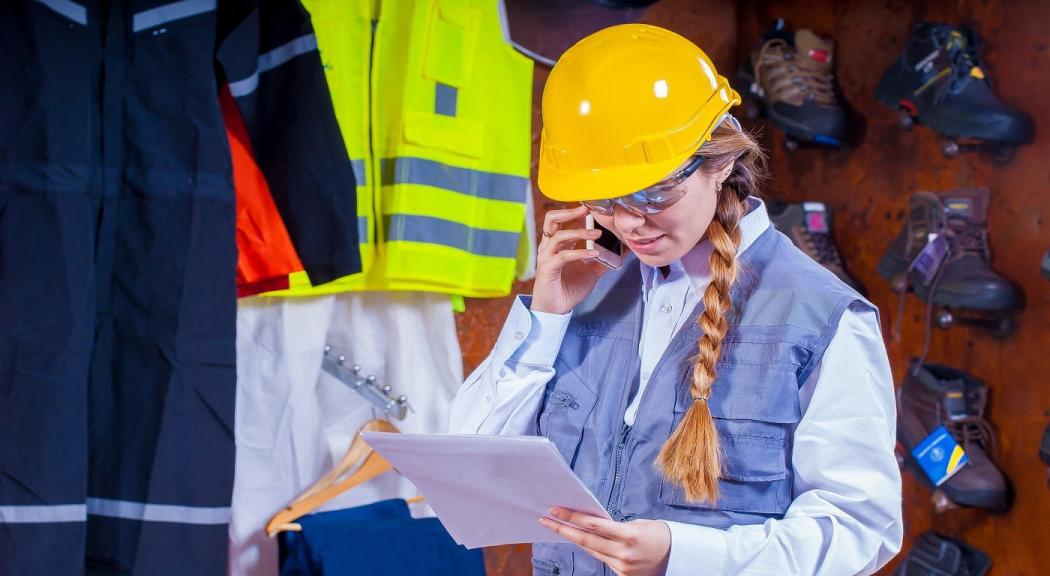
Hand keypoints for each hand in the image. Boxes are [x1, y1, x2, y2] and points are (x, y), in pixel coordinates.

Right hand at [531, 206, 609, 314]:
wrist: (555, 310)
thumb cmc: (569, 289)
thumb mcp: (591, 271)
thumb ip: (604, 259)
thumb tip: (622, 251)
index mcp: (558, 244)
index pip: (564, 220)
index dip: (578, 213)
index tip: (595, 209)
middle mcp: (549, 247)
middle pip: (552, 219)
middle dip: (570, 212)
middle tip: (587, 210)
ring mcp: (546, 256)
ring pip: (559, 235)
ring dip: (579, 232)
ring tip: (597, 234)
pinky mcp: (547, 269)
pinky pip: (563, 256)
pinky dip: (579, 252)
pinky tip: (594, 253)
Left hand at [538, 508, 670, 575]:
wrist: (678, 558)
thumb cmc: (659, 535)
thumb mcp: (640, 524)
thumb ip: (615, 527)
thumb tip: (593, 524)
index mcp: (629, 535)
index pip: (593, 524)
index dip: (572, 517)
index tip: (555, 509)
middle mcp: (623, 553)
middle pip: (585, 540)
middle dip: (563, 528)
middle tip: (546, 519)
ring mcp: (622, 566)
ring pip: (591, 550)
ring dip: (573, 538)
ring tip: (558, 527)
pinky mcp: (622, 575)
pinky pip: (602, 559)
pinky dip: (591, 548)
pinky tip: (580, 540)